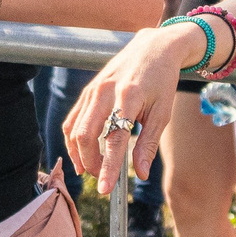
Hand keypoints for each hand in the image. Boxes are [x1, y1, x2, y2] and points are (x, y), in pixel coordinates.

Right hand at [62, 21, 206, 194]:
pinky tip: (81, 153)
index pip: (114, 139)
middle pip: (85, 135)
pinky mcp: (88, 90)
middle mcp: (106, 91)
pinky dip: (73, 139)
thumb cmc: (162, 80)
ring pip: (74, 128)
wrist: (153, 47)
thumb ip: (148, 143)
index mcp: (129, 96)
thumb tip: (139, 173)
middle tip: (102, 178)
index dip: (108, 167)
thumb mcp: (162, 112)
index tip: (105, 190)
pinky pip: (73, 119)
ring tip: (92, 169)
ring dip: (79, 154)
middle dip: (90, 163)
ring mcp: (93, 89)